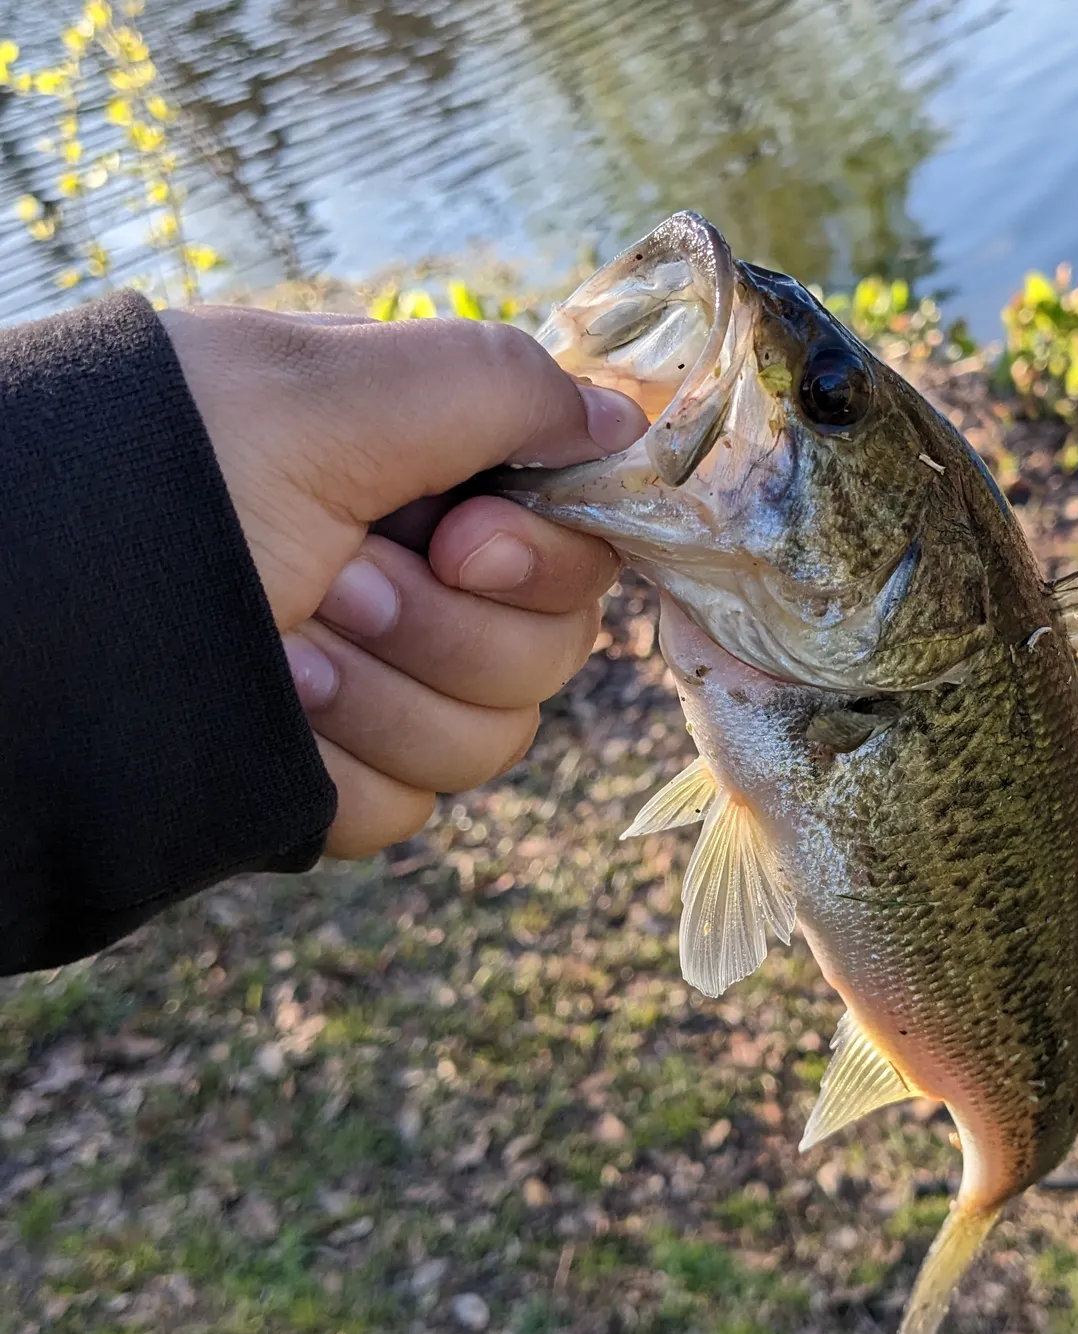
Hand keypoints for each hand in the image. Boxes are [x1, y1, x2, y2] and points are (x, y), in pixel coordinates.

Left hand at [161, 307, 645, 856]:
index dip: (544, 561)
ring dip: (382, 696)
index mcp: (431, 488)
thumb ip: (498, 387)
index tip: (463, 542)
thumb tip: (626, 419)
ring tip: (278, 646)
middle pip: (546, 658)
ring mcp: (377, 693)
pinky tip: (264, 709)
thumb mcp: (327, 391)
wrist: (19, 611)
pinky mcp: (328, 779)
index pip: (577, 551)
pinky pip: (402, 810)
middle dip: (444, 630)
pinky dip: (334, 766)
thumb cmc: (166, 468)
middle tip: (337, 583)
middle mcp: (419, 589)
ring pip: (485, 745)